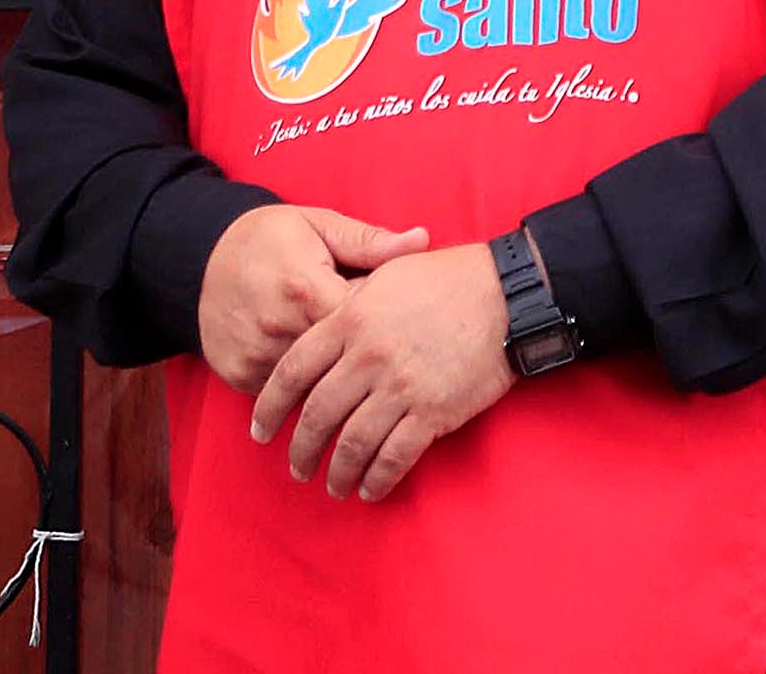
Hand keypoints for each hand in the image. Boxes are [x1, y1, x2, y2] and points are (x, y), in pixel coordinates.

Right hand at [197, 204, 425, 396]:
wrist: (200, 259)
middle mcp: (279, 327)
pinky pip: (284, 395)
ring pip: (314, 385)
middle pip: (341, 361)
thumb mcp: (318, 226)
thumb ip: (369, 241)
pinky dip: (304, 389)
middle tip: (386, 354)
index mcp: (306, 287)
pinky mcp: (240, 375)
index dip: (386, 325)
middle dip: (364, 359)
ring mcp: (257, 355)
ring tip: (356, 370)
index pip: (363, 323)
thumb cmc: (271, 237)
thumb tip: (423, 240)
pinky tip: (319, 378)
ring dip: (335, 379)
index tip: (399, 323)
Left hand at [245, 243, 510, 503]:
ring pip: (352, 443)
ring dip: (337, 473)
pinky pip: (395, 456)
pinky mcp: (432, 412)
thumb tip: (323, 332)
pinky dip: (378, 478)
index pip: (293, 371)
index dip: (270, 406)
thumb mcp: (386, 276)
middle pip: (317, 415)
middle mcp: (367, 357)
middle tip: (296, 468)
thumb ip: (348, 306)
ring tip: (333, 486)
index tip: (259, 432)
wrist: (506, 294)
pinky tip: (370, 489)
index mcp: (349, 320)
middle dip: (301, 450)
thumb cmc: (446, 279)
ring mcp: (400, 387)